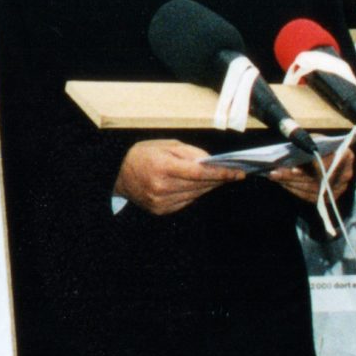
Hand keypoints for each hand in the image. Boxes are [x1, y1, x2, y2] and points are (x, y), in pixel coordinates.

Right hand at [113, 139, 238, 214]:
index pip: (199, 173)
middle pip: (200, 185)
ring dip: (209, 187)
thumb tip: (211, 161)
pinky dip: (195, 193)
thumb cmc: (143, 155)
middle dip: (219, 179)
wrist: (118, 174)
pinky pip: (186, 202)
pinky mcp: (161, 210)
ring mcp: (160, 202)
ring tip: (221, 178)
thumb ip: (190, 152)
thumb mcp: (166, 145)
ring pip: (196, 195)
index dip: (221, 173)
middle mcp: (161, 187)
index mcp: (162, 167)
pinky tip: (201, 186)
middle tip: (235, 173)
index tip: (237, 172)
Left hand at [269, 136, 345, 205]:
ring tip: (275, 176)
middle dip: (293, 177)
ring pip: (311, 190)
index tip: (294, 169)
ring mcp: (339, 188)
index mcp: (346, 155)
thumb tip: (289, 154)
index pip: (329, 164)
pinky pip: (310, 197)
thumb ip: (307, 145)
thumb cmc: (321, 146)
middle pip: (317, 180)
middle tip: (275, 173)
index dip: (311, 168)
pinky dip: (295, 190)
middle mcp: (346, 174)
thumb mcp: (316, 140)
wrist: (330, 154)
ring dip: (291, 183)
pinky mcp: (330, 198)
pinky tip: (284, 183)